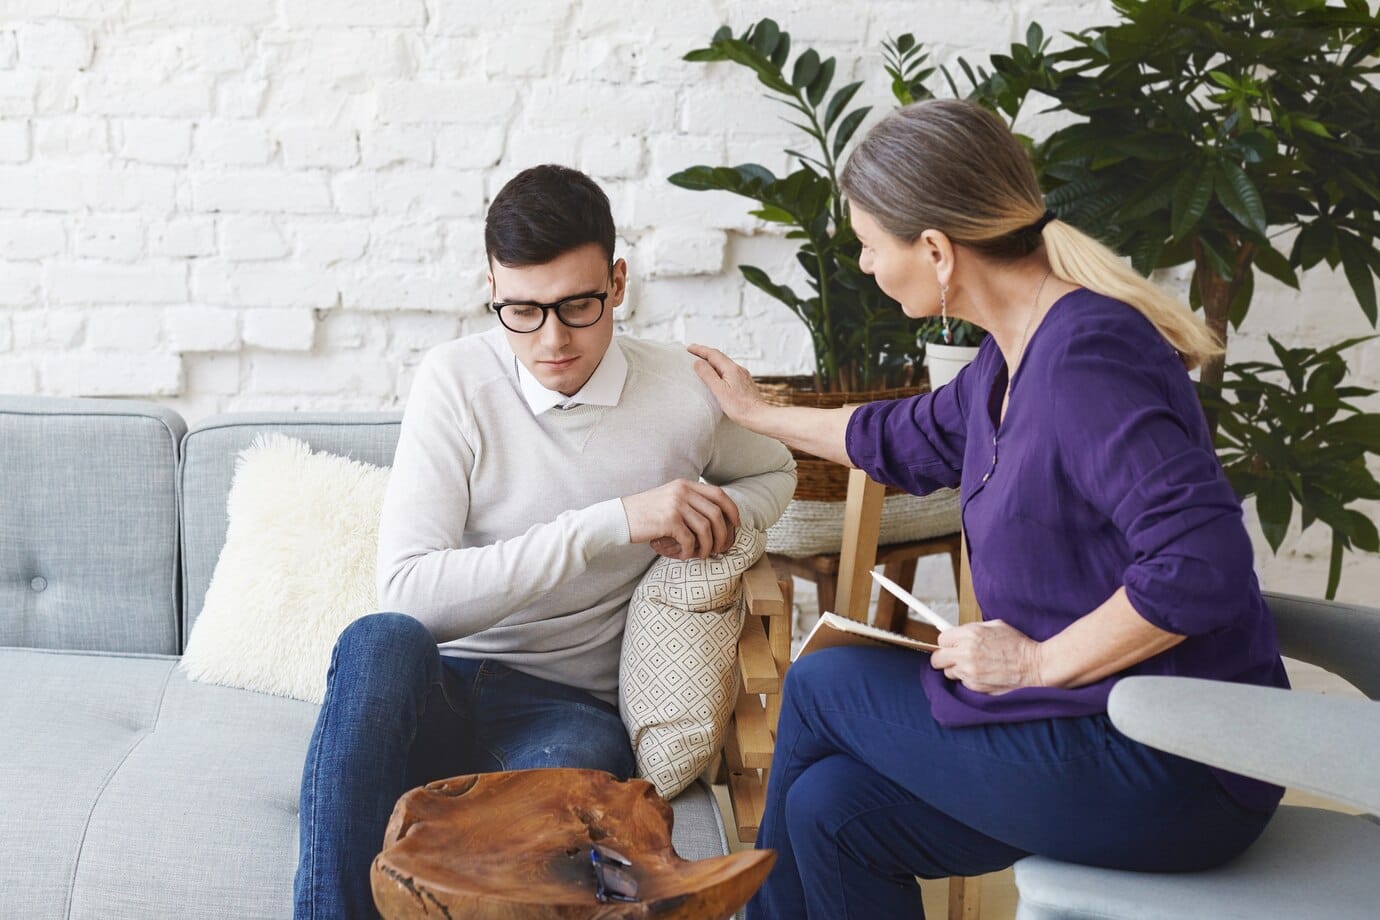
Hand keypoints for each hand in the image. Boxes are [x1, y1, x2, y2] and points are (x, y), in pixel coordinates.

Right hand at [622, 479, 740, 559]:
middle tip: (720, 547)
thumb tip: (713, 518)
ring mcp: (676, 505)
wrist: (619, 517)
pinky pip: (690, 540)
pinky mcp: (668, 521)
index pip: (719, 494)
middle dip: (722, 534)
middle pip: (717, 514)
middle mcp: (682, 492)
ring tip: (703, 554)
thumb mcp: (668, 498)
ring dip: (708, 546)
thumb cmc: (644, 513)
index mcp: (685, 485)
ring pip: (706, 529)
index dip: (732, 510)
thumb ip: (688, 501)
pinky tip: (684, 555)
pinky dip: (690, 551)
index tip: (736, 525)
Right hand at [687, 344, 766, 429]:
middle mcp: (738, 369)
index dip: (699, 350)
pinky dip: (719, 369)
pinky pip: (729, 371)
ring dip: (712, 361)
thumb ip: (708, 375)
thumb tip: (698, 362)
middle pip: (719, 356)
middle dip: (705, 353)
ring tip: (702, 363)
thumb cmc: (740, 407)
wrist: (758, 416)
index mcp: (731, 369)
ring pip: (724, 364)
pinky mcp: (744, 383)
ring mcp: (743, 376)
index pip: (713, 354)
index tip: (689, 348)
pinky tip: (717, 376)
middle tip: (692, 353)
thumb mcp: (720, 391)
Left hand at [929, 620, 1044, 694]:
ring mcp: (969, 672)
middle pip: (937, 658)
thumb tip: (957, 632)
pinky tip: (982, 674)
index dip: (947, 642)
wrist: (1034, 666)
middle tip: (955, 657)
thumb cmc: (1018, 645)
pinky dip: (968, 680)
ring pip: (948, 672)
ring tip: (973, 666)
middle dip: (944, 657)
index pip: (942, 639)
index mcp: (970, 634)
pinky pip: (962, 683)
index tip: (952, 644)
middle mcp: (966, 653)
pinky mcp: (974, 686)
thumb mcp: (995, 626)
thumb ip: (972, 629)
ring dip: (957, 669)